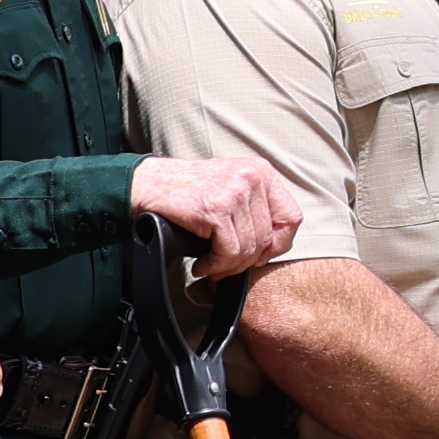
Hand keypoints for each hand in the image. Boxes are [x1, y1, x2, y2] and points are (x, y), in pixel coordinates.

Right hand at [131, 149, 306, 271]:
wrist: (146, 185)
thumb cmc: (188, 193)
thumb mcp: (232, 190)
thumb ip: (256, 209)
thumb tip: (274, 247)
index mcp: (262, 172)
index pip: (291, 218)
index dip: (277, 244)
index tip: (257, 255)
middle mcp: (253, 177)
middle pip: (269, 238)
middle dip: (248, 261)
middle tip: (226, 266)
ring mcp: (235, 192)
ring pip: (249, 248)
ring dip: (228, 266)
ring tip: (211, 265)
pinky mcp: (215, 209)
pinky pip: (228, 252)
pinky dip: (215, 266)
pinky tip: (202, 264)